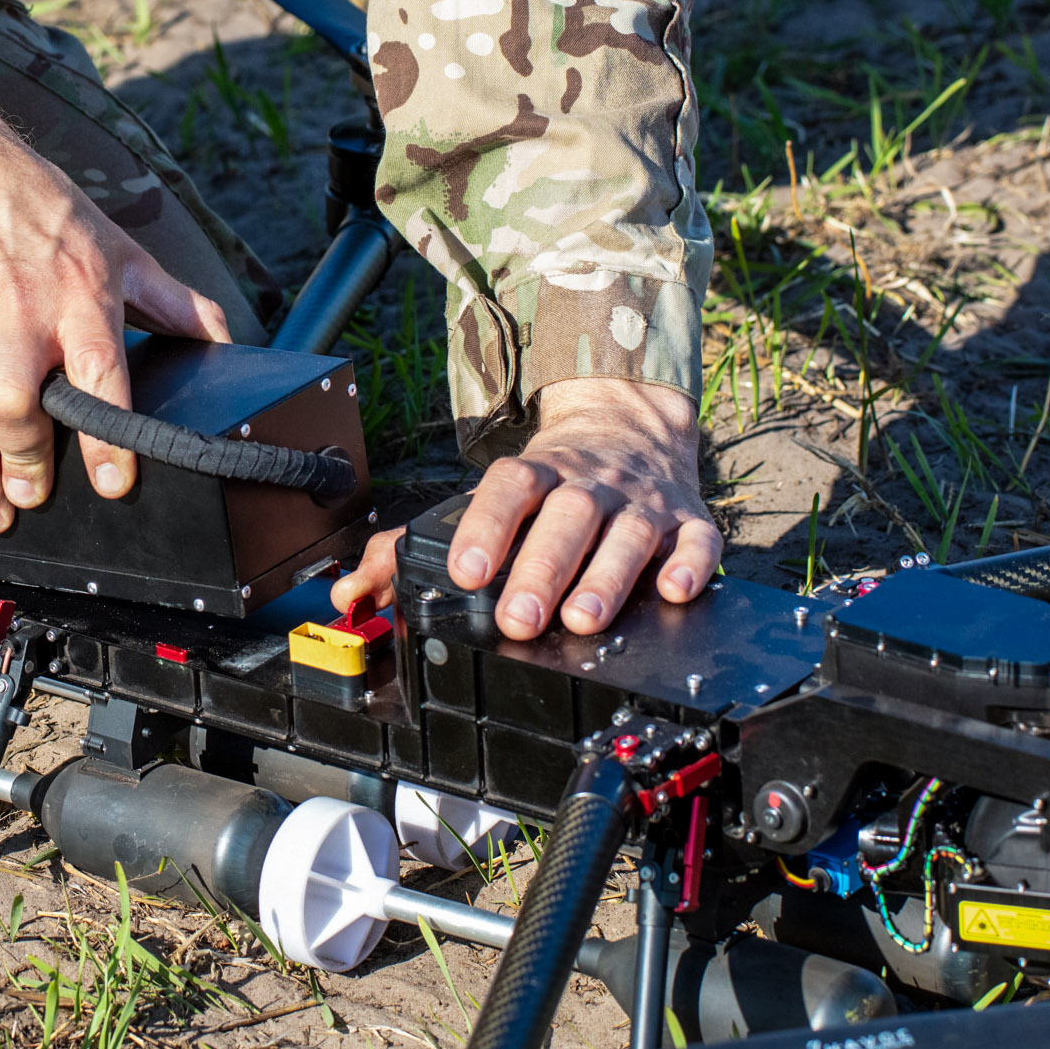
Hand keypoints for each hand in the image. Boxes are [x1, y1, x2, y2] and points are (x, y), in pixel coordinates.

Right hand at [0, 47, 228, 533]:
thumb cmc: (41, 212)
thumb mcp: (121, 251)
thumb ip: (175, 304)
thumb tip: (225, 345)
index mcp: (79, 299)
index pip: (99, 376)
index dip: (107, 439)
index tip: (113, 485)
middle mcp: (17, 316)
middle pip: (17, 410)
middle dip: (26, 467)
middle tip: (33, 497)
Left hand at [331, 378, 721, 638]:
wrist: (630, 427)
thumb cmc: (547, 484)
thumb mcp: (481, 502)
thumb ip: (409, 548)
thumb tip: (351, 593)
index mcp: (535, 472)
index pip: (507, 488)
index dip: (486, 526)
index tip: (466, 571)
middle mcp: (588, 483)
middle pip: (567, 516)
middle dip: (542, 568)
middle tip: (518, 617)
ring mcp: (641, 501)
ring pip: (629, 532)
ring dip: (607, 577)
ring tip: (582, 621)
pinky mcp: (688, 522)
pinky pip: (697, 540)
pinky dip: (690, 565)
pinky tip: (674, 591)